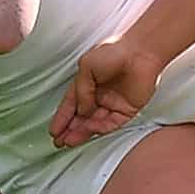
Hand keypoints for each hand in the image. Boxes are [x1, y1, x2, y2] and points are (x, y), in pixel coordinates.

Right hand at [46, 35, 167, 146]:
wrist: (141, 53)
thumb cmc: (115, 52)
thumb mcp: (86, 66)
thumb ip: (81, 91)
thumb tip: (82, 111)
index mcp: (87, 83)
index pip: (71, 104)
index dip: (62, 118)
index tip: (54, 130)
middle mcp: (99, 95)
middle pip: (81, 117)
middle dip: (69, 130)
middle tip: (59, 141)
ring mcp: (113, 104)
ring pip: (94, 123)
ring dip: (81, 132)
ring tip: (69, 141)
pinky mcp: (127, 110)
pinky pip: (111, 124)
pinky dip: (99, 128)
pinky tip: (89, 130)